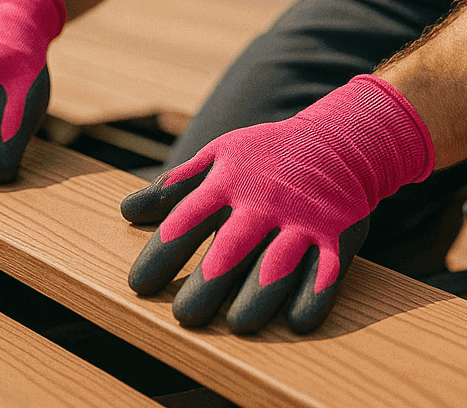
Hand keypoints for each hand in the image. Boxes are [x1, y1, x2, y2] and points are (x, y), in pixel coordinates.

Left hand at [121, 74, 433, 334]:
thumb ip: (173, 186)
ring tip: (236, 325)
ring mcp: (302, 219)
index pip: (185, 221)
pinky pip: (326, 271)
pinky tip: (296, 321)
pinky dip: (313, 296)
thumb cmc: (265, 155)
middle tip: (183, 317)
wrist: (339, 140)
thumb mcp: (218, 156)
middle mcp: (264, 202)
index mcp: (228, 181)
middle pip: (230, 249)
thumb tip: (127, 212)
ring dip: (257, 297)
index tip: (139, 285)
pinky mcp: (337, 235)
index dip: (161, 254)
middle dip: (206, 285)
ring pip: (278, 264)